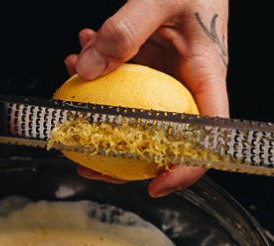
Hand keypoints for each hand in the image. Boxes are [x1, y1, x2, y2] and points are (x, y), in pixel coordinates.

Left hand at [62, 0, 228, 196]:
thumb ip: (123, 31)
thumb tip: (86, 70)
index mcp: (208, 75)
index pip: (207, 138)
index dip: (185, 169)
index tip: (155, 186)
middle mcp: (188, 83)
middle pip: (162, 139)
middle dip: (121, 155)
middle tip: (82, 160)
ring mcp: (166, 76)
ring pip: (132, 114)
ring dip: (95, 113)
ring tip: (65, 100)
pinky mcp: (147, 63)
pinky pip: (118, 81)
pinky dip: (93, 72)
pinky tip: (76, 54)